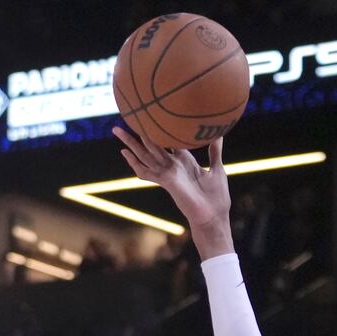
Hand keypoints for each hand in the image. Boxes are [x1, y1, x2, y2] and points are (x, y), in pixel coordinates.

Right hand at [113, 127, 230, 235]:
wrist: (214, 216)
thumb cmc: (216, 197)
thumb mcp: (216, 169)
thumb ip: (215, 152)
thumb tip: (218, 133)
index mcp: (184, 162)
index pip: (168, 142)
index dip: (159, 131)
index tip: (150, 117)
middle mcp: (173, 166)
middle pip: (152, 146)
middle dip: (139, 134)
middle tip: (128, 118)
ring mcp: (168, 173)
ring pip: (145, 154)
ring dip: (131, 143)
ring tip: (117, 131)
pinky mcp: (166, 181)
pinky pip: (147, 171)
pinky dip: (135, 163)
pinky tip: (125, 153)